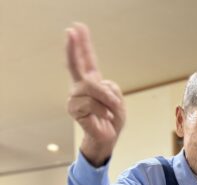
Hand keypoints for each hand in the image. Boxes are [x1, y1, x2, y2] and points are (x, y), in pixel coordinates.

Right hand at [65, 23, 125, 165]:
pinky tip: (106, 117)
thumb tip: (97, 89)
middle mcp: (81, 87)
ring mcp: (75, 97)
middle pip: (76, 65)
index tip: (77, 28)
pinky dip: (103, 111)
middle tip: (71, 31)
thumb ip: (110, 90)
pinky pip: (92, 104)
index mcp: (93, 81)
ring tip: (111, 110)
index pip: (87, 60)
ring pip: (92, 89)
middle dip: (73, 48)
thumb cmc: (112, 119)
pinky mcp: (74, 109)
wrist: (108, 138)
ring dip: (107, 100)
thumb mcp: (117, 100)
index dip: (82, 44)